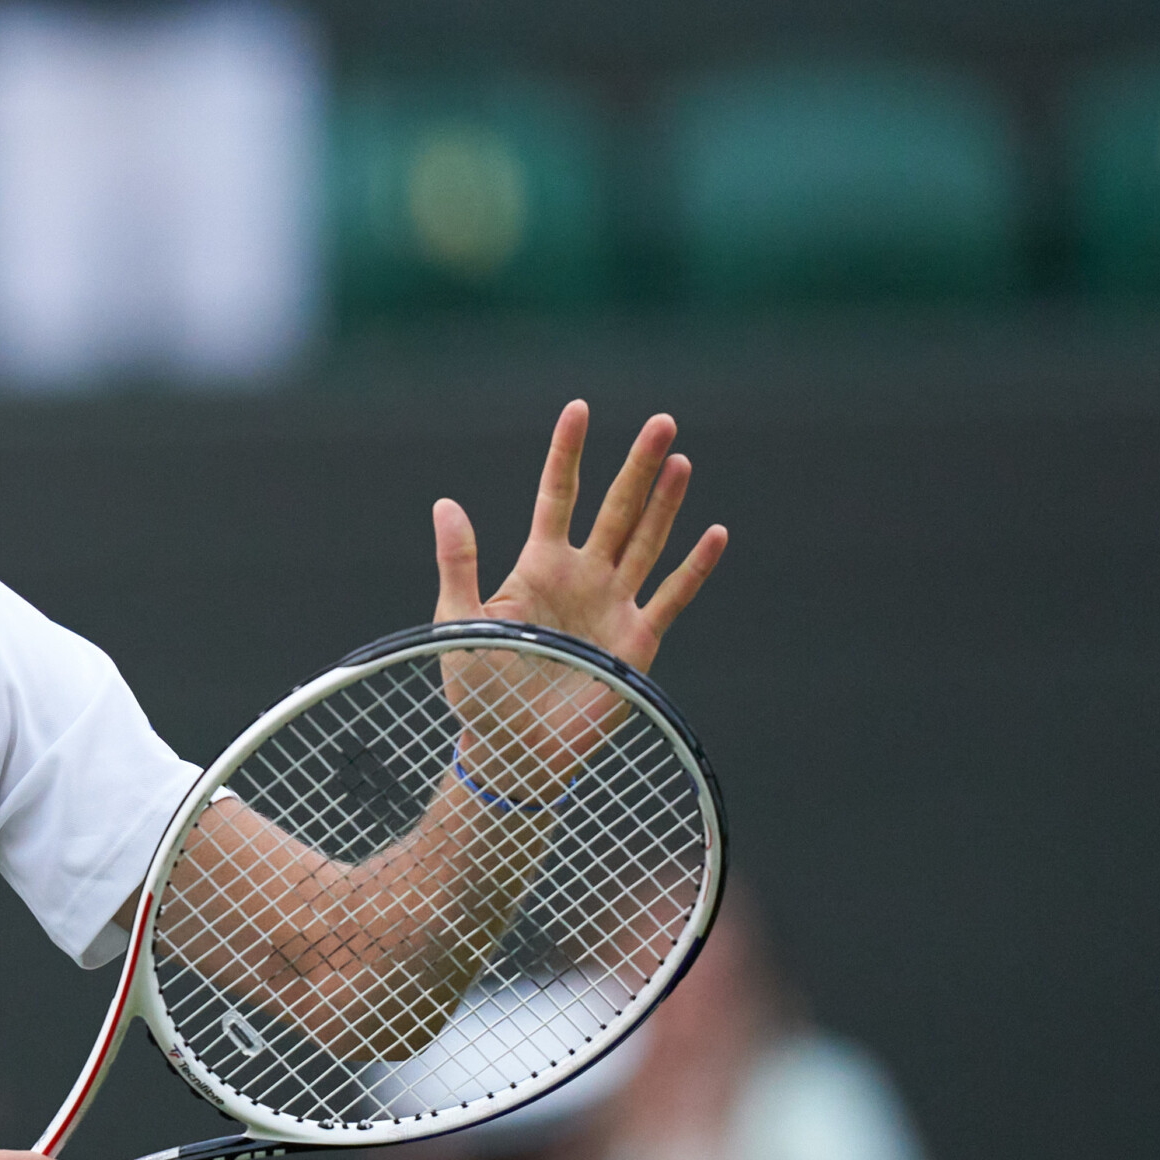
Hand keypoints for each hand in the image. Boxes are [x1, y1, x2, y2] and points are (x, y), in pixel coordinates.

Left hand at [434, 402, 726, 792]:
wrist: (511, 751)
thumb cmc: (478, 692)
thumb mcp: (457, 623)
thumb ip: (457, 563)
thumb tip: (445, 502)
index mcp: (537, 567)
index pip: (556, 496)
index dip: (567, 454)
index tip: (578, 409)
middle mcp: (582, 577)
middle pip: (616, 509)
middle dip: (638, 467)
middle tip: (662, 422)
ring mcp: (613, 605)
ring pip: (647, 541)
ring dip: (666, 503)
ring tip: (681, 460)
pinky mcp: (637, 641)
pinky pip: (671, 596)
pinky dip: (694, 566)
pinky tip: (715, 532)